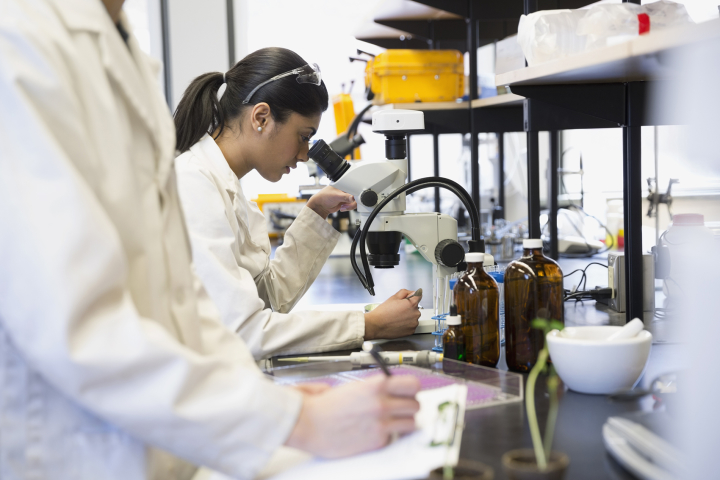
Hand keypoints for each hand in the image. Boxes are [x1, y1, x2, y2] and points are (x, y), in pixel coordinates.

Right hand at [285, 375, 420, 457]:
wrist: (307, 424)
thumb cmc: (324, 406)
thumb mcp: (353, 387)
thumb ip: (376, 387)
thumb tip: (390, 389)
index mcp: (376, 385)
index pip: (413, 385)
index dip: (411, 389)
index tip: (407, 392)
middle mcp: (382, 404)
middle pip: (415, 405)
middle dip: (407, 407)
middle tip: (398, 409)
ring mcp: (381, 424)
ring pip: (410, 423)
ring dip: (402, 423)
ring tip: (390, 422)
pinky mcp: (377, 441)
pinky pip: (393, 438)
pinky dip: (387, 436)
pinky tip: (374, 432)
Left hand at [305, 186, 356, 218]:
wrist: (320, 206)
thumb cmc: (324, 197)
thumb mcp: (335, 196)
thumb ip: (345, 197)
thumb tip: (353, 197)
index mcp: (343, 185)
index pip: (354, 188)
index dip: (356, 194)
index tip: (354, 198)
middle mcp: (345, 190)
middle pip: (356, 196)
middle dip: (352, 202)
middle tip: (346, 204)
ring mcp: (346, 197)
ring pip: (354, 202)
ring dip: (350, 205)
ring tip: (343, 206)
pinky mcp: (345, 202)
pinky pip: (351, 205)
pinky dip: (348, 208)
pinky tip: (342, 207)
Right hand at [364, 289, 420, 339]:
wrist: (376, 325)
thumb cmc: (383, 313)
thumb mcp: (393, 297)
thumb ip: (405, 292)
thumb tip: (411, 292)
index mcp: (411, 304)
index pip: (419, 296)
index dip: (412, 296)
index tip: (409, 298)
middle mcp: (415, 314)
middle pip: (415, 307)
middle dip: (408, 307)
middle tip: (398, 310)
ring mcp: (414, 324)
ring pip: (413, 317)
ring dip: (408, 316)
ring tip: (397, 317)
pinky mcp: (411, 331)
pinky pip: (411, 325)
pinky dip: (406, 324)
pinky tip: (398, 323)